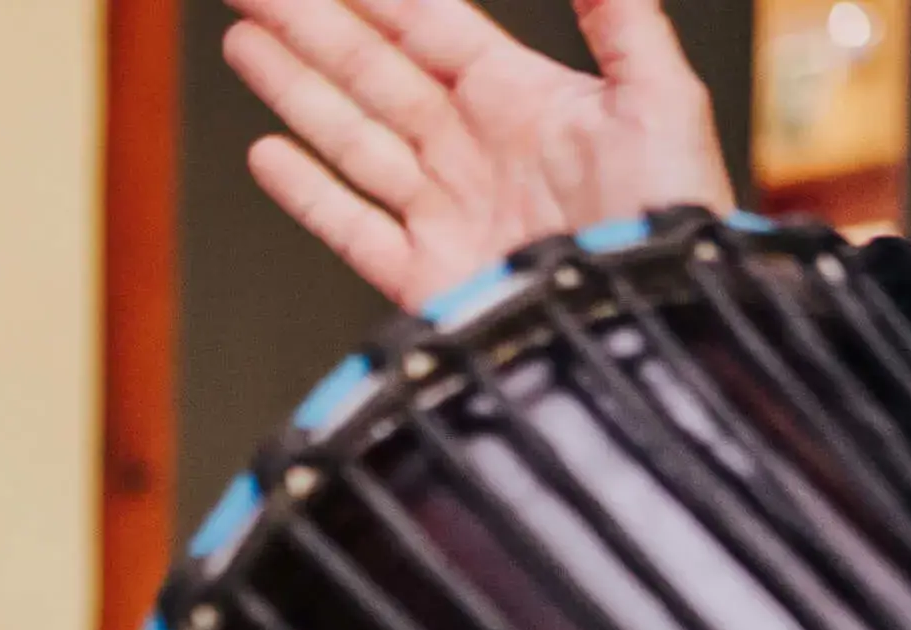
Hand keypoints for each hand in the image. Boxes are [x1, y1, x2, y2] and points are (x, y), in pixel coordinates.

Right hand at [224, 0, 732, 311]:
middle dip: (309, 26)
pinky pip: (350, 225)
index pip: (426, 25)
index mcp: (516, 96)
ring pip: (347, 135)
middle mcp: (467, 147)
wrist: (646, 318)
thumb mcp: (660, 96)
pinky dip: (307, 191)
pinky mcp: (421, 275)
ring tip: (243, 43)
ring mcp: (439, 210)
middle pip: (369, 71)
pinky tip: (268, 154)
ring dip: (293, 89)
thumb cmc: (667, 212)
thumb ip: (622, 18)